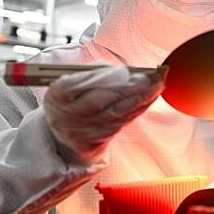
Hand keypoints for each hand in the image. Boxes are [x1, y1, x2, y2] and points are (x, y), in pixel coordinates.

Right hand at [43, 66, 163, 163]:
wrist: (63, 134)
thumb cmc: (71, 99)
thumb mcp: (69, 82)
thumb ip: (91, 73)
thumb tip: (122, 71)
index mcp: (57, 94)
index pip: (76, 84)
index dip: (102, 79)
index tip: (125, 72)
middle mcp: (66, 115)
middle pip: (99, 101)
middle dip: (127, 89)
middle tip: (149, 78)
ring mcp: (81, 131)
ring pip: (115, 114)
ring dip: (139, 99)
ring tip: (156, 85)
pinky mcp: (95, 142)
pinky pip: (121, 124)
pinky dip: (138, 109)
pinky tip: (149, 98)